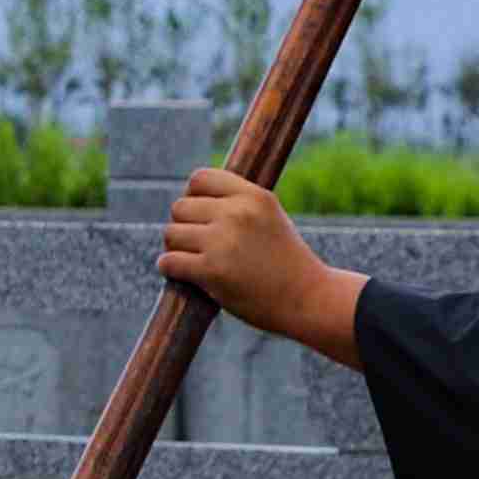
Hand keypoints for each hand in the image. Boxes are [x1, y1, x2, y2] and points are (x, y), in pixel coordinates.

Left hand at [158, 168, 360, 360]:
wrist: (309, 299)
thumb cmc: (287, 262)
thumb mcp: (270, 217)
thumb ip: (237, 204)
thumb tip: (190, 198)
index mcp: (253, 196)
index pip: (199, 179)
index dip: (193, 197)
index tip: (200, 216)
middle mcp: (237, 213)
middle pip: (180, 207)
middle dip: (184, 226)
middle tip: (198, 245)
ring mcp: (223, 241)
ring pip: (171, 234)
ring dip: (176, 248)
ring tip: (194, 260)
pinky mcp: (212, 270)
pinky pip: (169, 261)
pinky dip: (170, 269)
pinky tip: (183, 274)